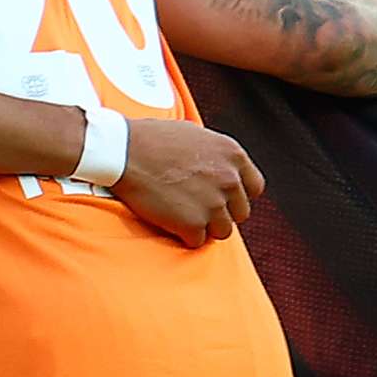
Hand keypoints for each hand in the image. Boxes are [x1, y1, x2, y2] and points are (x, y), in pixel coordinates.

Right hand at [112, 116, 263, 248]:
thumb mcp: (197, 135)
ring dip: (203, 227)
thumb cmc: (151, 139)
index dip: (236, 196)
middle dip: (220, 213)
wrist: (122, 151)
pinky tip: (169, 222)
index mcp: (233, 155)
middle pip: (240, 213)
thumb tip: (221, 169)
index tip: (220, 197)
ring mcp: (213, 203)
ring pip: (222, 231)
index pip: (254, 188)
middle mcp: (230, 180)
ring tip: (180, 215)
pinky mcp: (193, 223)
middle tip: (194, 207)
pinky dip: (183, 236)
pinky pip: (197, 241)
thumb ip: (216, 156)